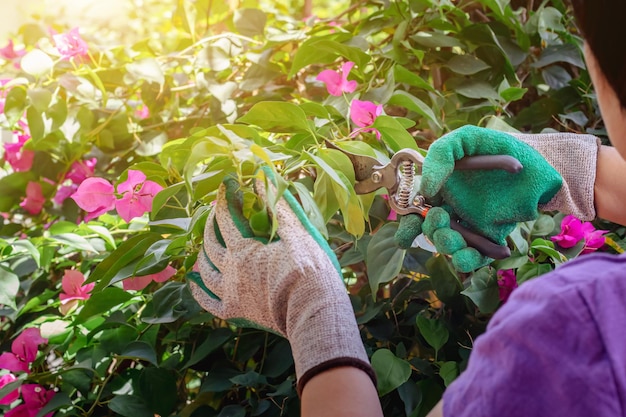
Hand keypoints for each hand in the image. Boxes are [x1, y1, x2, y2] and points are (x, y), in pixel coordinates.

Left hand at [187, 169, 374, 393]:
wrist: (313, 309)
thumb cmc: (310, 268)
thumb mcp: (296, 232)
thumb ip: (277, 205)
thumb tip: (261, 177)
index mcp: (243, 249)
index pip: (226, 217)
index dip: (225, 198)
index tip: (227, 185)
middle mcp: (230, 270)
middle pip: (211, 244)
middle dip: (210, 224)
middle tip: (215, 213)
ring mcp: (230, 293)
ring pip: (206, 272)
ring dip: (202, 256)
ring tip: (204, 246)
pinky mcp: (235, 313)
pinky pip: (208, 302)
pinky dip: (198, 291)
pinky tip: (193, 282)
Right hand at [395, 125, 562, 271]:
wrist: (538, 162)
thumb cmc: (498, 147)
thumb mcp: (466, 139)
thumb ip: (441, 155)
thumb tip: (426, 189)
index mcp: (440, 188)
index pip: (416, 209)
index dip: (407, 225)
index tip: (408, 230)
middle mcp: (452, 208)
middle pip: (430, 230)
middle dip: (430, 231)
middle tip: (440, 218)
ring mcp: (470, 224)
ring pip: (450, 245)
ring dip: (447, 247)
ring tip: (456, 241)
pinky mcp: (490, 237)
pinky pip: (475, 255)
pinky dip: (470, 260)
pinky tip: (473, 254)